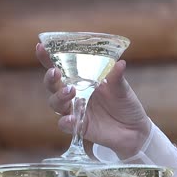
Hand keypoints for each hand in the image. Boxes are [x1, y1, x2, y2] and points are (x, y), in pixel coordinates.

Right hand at [36, 43, 150, 158]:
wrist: (135, 130)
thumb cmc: (126, 104)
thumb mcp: (123, 89)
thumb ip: (117, 78)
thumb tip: (120, 63)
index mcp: (83, 79)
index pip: (62, 66)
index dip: (48, 57)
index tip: (41, 47)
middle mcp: (75, 93)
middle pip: (53, 85)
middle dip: (50, 78)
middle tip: (56, 73)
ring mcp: (75, 110)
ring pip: (55, 103)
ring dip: (59, 97)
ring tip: (70, 92)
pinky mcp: (78, 126)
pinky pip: (65, 124)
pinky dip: (66, 121)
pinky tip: (70, 119)